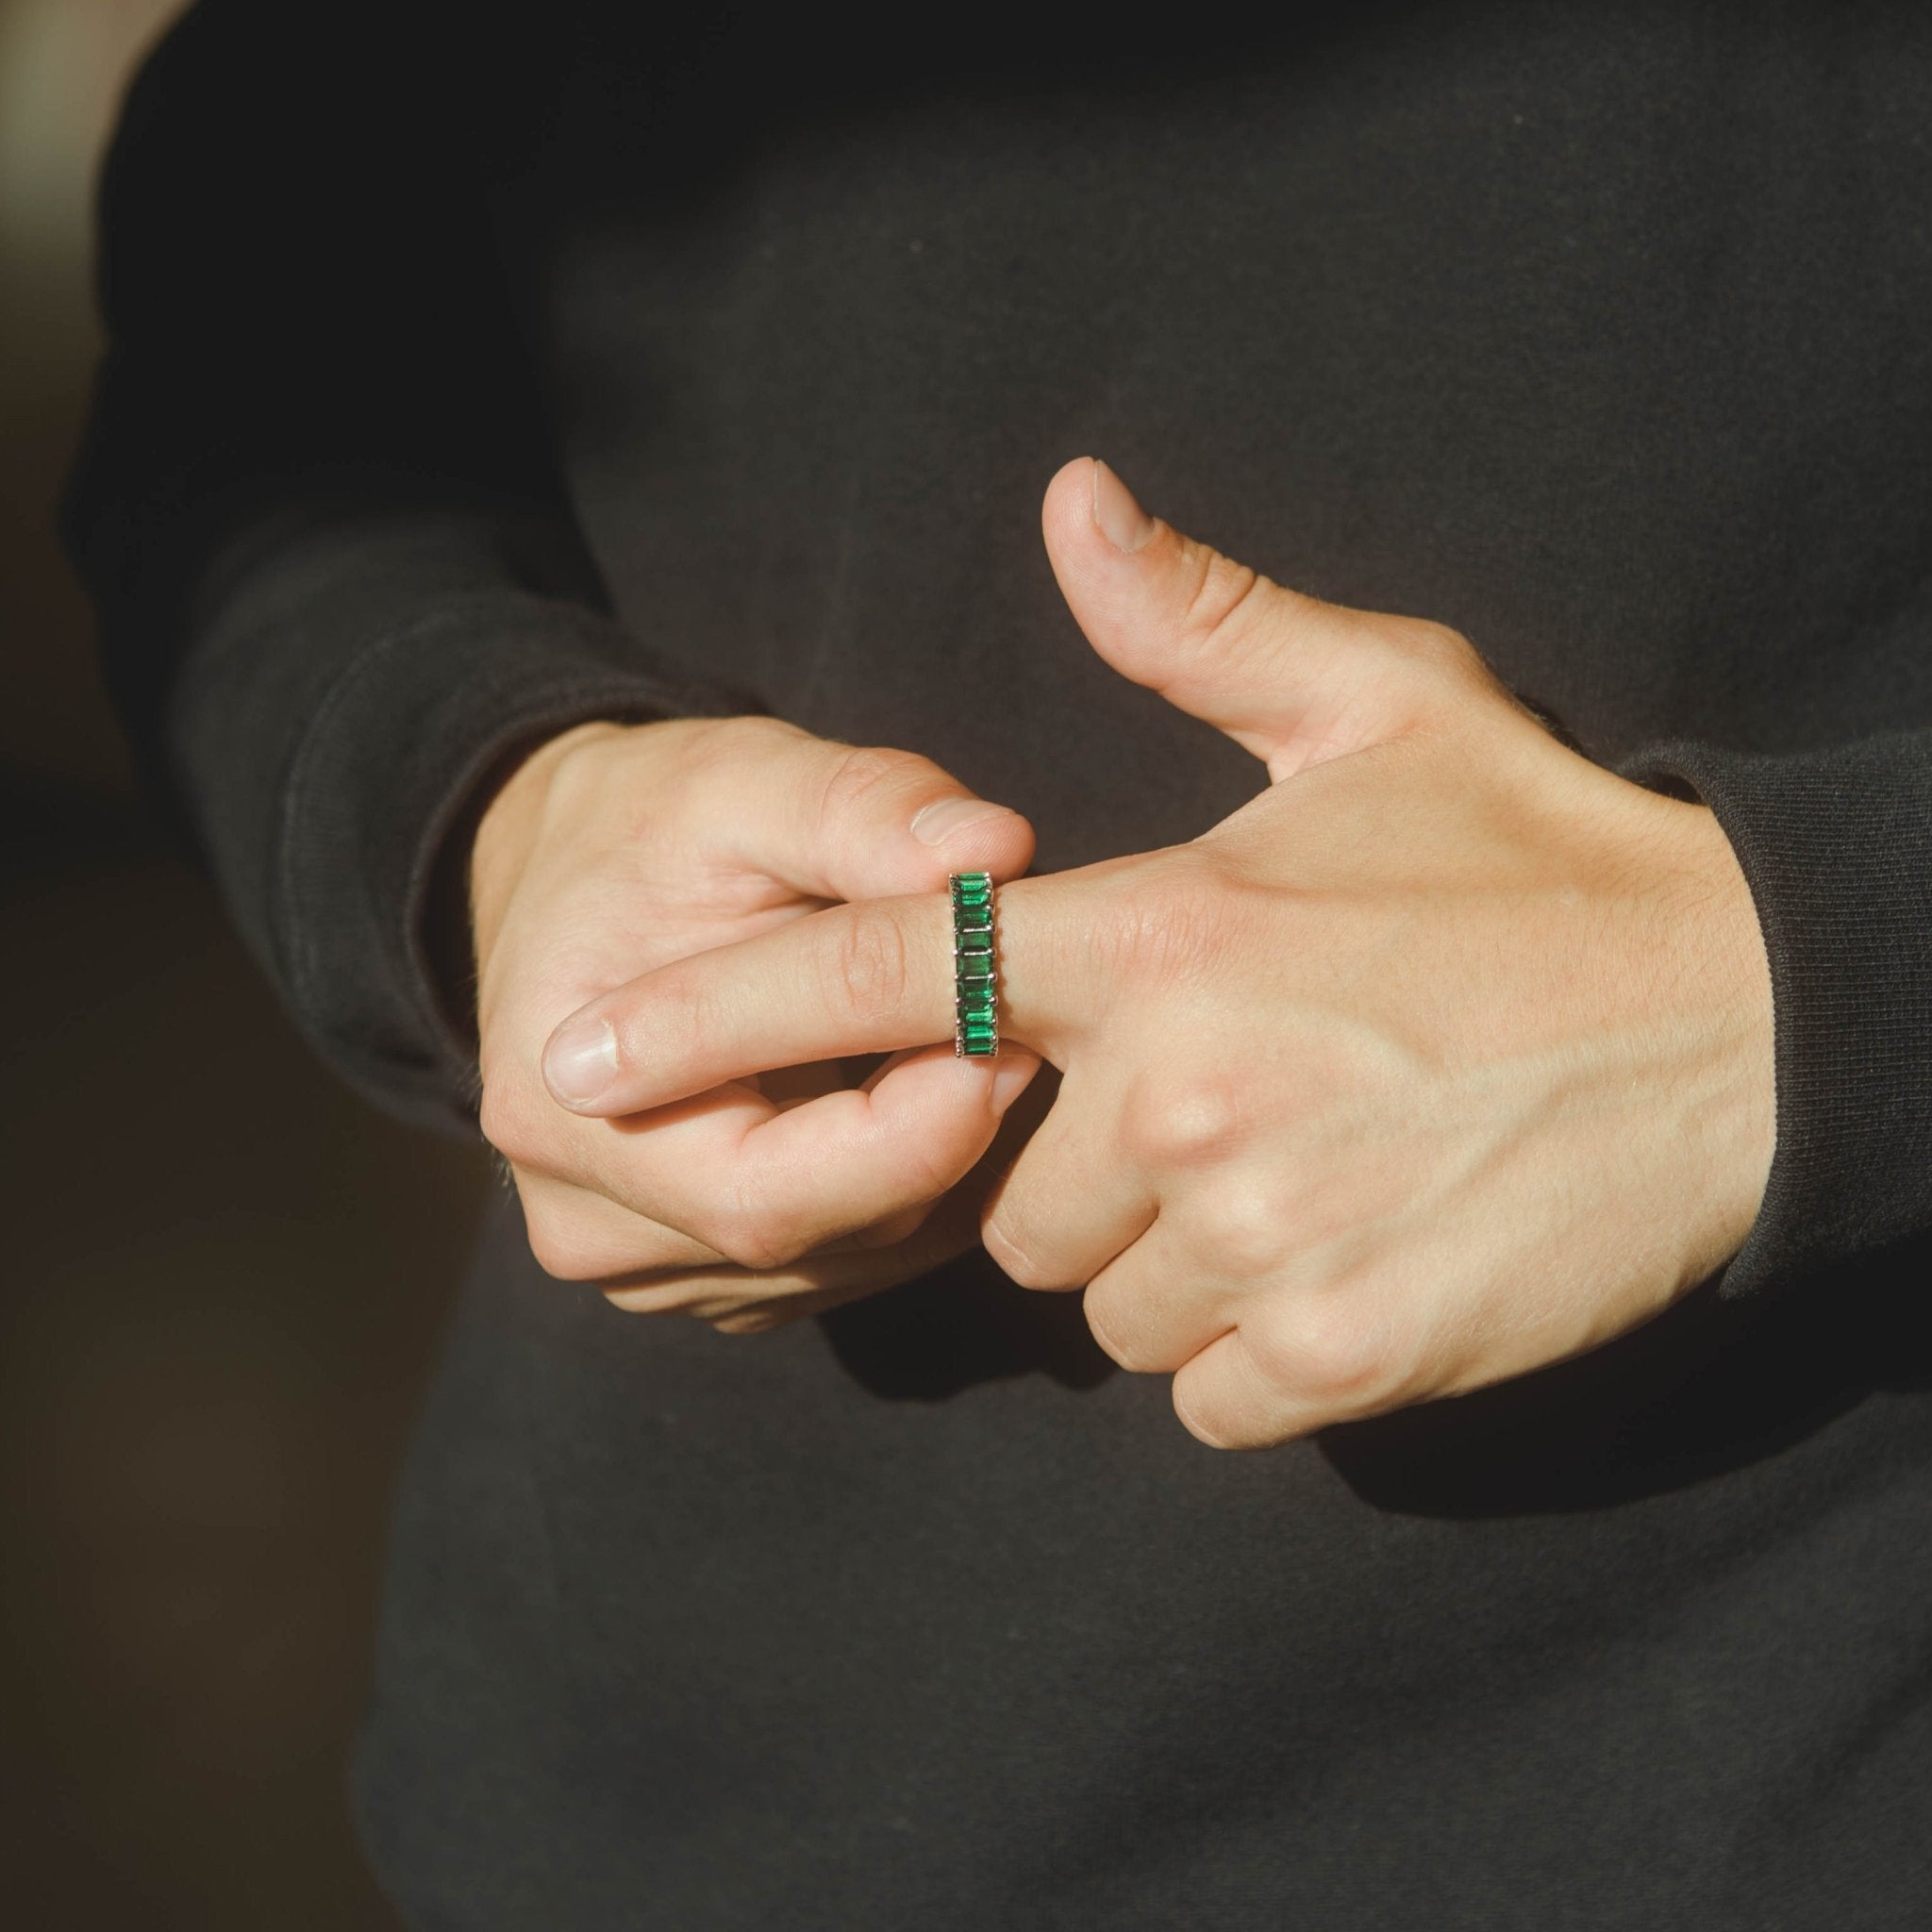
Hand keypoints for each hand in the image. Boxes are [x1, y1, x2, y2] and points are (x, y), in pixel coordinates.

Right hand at [473, 715, 1041, 1329]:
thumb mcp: (749, 780)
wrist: (572, 878)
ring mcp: (644, 1262)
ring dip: (939, 1167)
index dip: (916, 1128)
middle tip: (1025, 1031)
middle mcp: (586, 1218)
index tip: (1011, 1030)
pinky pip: (846, 1259)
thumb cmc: (653, 826)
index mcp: (564, 1111)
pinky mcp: (702, 1272)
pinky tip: (928, 1093)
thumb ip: (866, 810)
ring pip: (852, 1256)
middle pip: (823, 1234)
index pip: (767, 1193)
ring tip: (976, 1044)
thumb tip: (993, 850)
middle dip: (945, 1138)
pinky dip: (910, 1190)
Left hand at [543, 458, 1775, 1435]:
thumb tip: (1074, 502)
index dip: (712, 1014)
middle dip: (1072, 1166)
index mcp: (1157, 935)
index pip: (883, 971)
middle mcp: (1177, 1094)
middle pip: (1002, 1190)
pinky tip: (1350, 1259)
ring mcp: (1255, 1238)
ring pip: (1098, 1301)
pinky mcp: (1339, 1354)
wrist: (1752, 1028)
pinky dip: (1249, 1347)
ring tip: (1300, 1177)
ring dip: (1162, 1261)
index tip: (583, 1057)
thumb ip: (1200, 625)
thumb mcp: (1386, 704)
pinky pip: (1203, 1391)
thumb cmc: (1546, 861)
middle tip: (1222, 1107)